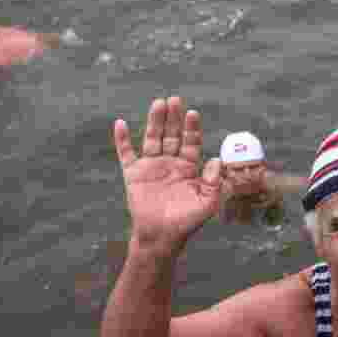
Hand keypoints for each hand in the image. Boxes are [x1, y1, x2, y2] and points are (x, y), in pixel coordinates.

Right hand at [113, 96, 223, 248]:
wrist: (162, 236)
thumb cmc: (187, 221)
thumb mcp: (207, 203)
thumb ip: (214, 182)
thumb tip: (217, 159)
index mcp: (188, 167)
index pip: (191, 142)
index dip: (192, 128)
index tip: (193, 113)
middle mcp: (170, 162)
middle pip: (172, 134)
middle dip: (174, 118)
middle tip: (175, 100)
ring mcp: (151, 166)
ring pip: (152, 138)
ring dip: (155, 121)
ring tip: (158, 103)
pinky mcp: (133, 173)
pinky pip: (126, 153)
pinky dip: (122, 139)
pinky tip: (120, 124)